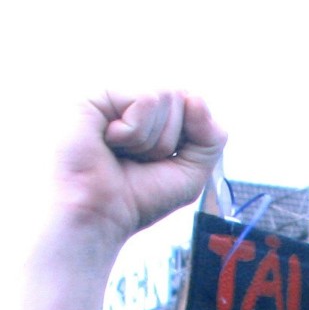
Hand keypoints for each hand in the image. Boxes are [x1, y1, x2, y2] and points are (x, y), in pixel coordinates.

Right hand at [53, 90, 226, 252]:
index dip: (191, 138)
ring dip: (153, 140)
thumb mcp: (192, 172)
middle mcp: (136, 101)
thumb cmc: (140, 197)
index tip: (163, 161)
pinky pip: (146, 99)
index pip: (196, 104)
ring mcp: (117, 97)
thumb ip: (210, 137)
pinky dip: (137, 131)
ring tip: (124, 152)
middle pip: (184, 99)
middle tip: (139, 159)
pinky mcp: (98, 95)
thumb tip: (195, 97)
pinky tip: (110, 141)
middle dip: (170, 141)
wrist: (101, 214)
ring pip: (166, 97)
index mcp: (157, 116)